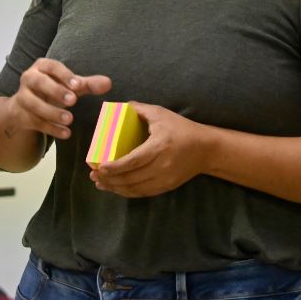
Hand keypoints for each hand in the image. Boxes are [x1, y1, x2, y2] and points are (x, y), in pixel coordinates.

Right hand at [7, 58, 110, 140]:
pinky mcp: (20, 114)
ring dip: (51, 112)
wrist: (26, 106)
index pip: (51, 66)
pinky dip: (50, 128)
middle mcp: (28, 78)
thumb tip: (108, 83)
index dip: (64, 75)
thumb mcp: (70, 86)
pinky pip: (34, 121)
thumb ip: (88, 84)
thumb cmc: (53, 89)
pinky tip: (65, 133)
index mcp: (42, 66)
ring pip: (33, 103)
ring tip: (70, 119)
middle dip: (55, 91)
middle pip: (38, 82)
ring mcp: (22, 97)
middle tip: (73, 101)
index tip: (78, 85)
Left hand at [90, 102, 208, 197]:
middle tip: (94, 175)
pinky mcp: (167, 186)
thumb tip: (118, 106)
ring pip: (136, 188)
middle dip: (110, 179)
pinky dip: (127, 192)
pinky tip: (116, 188)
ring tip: (100, 183)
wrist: (206, 149)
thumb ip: (139, 109)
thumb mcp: (161, 114)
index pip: (133, 161)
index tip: (99, 167)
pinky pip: (143, 193)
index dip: (115, 167)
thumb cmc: (182, 129)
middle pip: (131, 178)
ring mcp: (165, 179)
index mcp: (159, 146)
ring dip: (116, 188)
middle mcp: (162, 165)